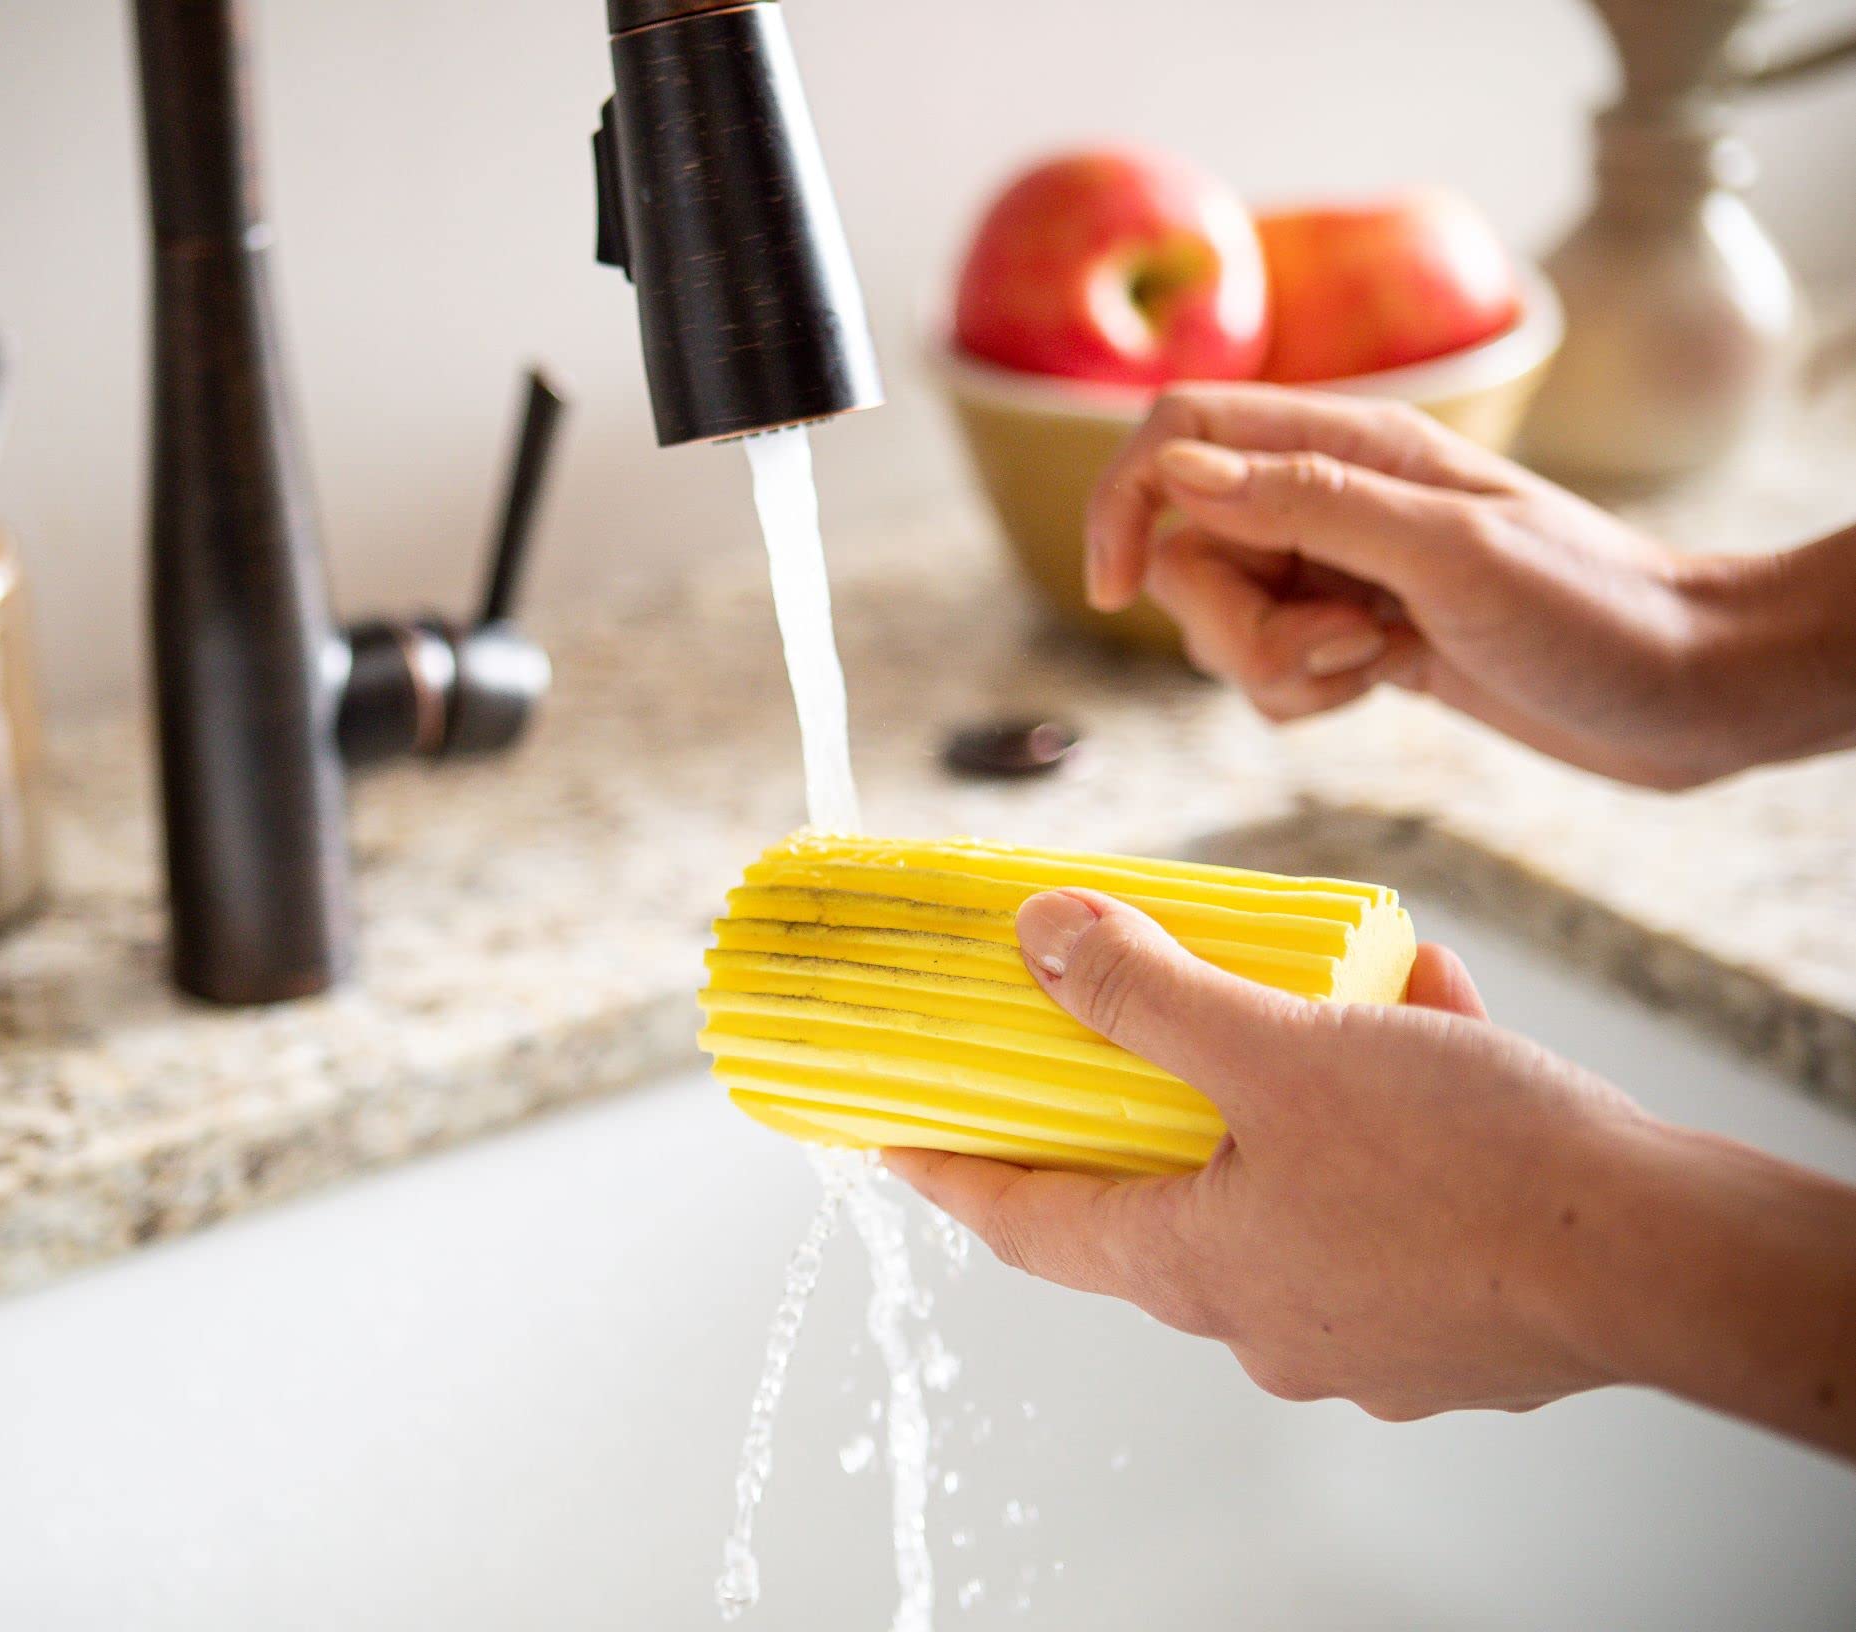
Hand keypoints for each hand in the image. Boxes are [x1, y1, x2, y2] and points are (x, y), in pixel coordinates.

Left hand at [887, 889, 1648, 1420]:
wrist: (1666, 1259)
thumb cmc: (1466, 1169)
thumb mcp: (1280, 1051)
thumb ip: (1148, 995)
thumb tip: (1040, 936)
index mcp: (1194, 1269)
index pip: (1029, 1224)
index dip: (956, 1172)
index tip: (897, 1138)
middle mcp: (1263, 1318)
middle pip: (1159, 1198)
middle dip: (1146, 1103)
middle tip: (1123, 1029)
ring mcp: (1361, 1327)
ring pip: (1287, 1181)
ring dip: (1287, 1084)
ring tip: (1319, 990)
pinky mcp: (1452, 1316)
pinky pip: (1388, 1194)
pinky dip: (1388, 1105)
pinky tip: (1428, 1018)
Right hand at [1083, 384, 1855, 787]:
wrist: (1690, 689)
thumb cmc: (1595, 610)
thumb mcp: (1448, 553)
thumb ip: (1308, 503)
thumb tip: (1177, 473)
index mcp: (1348, 446)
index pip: (1178, 436)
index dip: (1123, 503)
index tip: (1113, 588)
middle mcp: (1332, 499)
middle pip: (1187, 550)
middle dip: (1229, 622)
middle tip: (1336, 648)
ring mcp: (1341, 569)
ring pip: (1220, 621)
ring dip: (1274, 667)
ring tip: (1375, 664)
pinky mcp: (1357, 637)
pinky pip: (1267, 671)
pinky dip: (1303, 695)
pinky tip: (1384, 686)